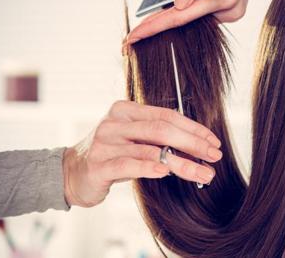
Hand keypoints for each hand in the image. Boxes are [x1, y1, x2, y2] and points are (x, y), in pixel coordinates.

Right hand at [62, 100, 222, 207]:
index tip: (213, 141)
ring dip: (182, 163)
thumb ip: (157, 136)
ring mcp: (104, 143)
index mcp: (125, 110)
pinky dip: (151, 168)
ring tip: (203, 173)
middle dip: (193, 144)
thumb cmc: (110, 156)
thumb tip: (198, 144)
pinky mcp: (98, 165)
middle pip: (161, 130)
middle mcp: (114, 123)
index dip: (193, 128)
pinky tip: (167, 174)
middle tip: (214, 156)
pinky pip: (129, 165)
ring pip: (150, 150)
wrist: (69, 174)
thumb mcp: (133, 139)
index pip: (166, 115)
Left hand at [125, 0, 269, 43]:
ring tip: (143, 26)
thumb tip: (179, 2)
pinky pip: (202, 14)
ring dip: (171, 20)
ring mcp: (232, 13)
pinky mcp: (229, 10)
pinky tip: (165, 14)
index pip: (186, 15)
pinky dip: (185, 13)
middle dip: (159, 27)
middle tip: (129, 38)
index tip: (133, 36)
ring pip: (195, 19)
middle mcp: (232, 10)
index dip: (157, 25)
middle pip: (188, 21)